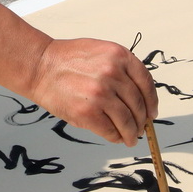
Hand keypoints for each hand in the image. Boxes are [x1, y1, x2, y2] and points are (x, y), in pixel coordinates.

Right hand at [21, 38, 157, 146]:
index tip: (152, 112)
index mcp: (119, 56)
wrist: (40, 66)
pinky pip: (110, 131)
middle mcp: (113, 74)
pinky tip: (115, 137)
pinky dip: (115, 137)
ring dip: (132, 133)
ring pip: (128, 121)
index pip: (146, 83)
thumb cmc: (67, 60)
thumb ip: (121, 70)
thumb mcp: (101, 53)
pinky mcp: (88, 112)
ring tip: (131, 138)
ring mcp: (101, 94)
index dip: (152, 102)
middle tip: (141, 128)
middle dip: (142, 121)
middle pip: (139, 105)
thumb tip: (138, 99)